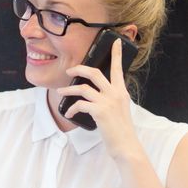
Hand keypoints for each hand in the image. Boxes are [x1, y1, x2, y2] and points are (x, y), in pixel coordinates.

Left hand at [57, 38, 143, 160]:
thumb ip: (112, 99)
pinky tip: (69, 113)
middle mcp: (115, 93)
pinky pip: (80, 104)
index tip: (116, 41)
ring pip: (83, 88)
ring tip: (61, 92)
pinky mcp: (99, 111)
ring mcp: (107, 102)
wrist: (126, 146)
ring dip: (69, 89)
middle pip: (94, 73)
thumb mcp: (120, 110)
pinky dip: (72, 107)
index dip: (116, 54)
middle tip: (69, 70)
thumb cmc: (121, 130)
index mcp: (121, 92)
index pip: (118, 69)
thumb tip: (97, 94)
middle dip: (79, 69)